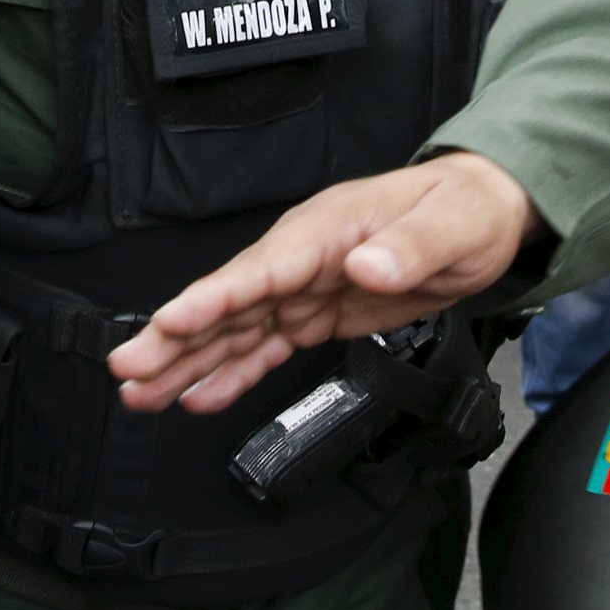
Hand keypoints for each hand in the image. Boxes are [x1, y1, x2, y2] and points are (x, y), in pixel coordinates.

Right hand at [108, 153, 535, 413]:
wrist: (482, 213)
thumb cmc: (464, 211)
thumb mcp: (449, 226)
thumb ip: (408, 247)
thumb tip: (367, 268)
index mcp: (324, 232)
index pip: (259, 269)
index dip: (214, 298)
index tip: (170, 321)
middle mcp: (300, 258)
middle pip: (229, 302)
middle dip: (175, 337)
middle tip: (127, 370)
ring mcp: (304, 287)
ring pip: (234, 330)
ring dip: (187, 362)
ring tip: (140, 396)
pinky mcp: (317, 312)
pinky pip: (265, 346)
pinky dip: (231, 373)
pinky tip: (197, 399)